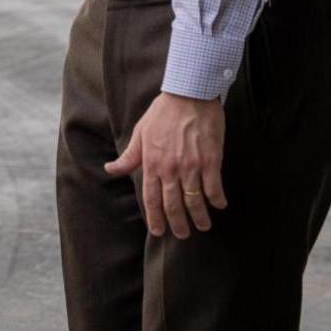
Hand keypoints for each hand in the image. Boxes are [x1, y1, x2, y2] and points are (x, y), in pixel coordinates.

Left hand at [104, 93, 227, 237]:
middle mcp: (170, 169)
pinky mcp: (211, 160)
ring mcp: (192, 166)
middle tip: (183, 235)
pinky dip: (217, 198)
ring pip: (194, 199)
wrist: (189, 96)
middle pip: (173, 205)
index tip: (159, 231)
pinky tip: (219, 205)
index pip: (151, 199)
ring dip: (199, 216)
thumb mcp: (140, 134)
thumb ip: (128, 157)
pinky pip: (214, 186)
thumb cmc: (162, 113)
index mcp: (151, 164)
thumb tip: (110, 169)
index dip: (155, 218)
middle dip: (178, 224)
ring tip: (203, 226)